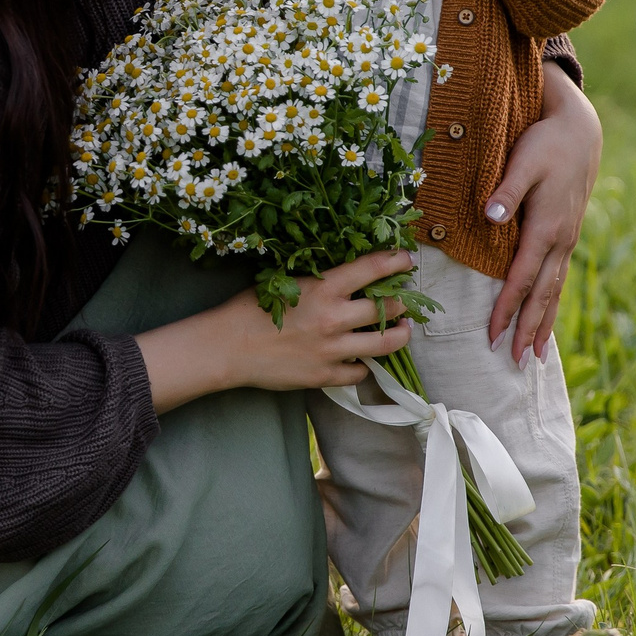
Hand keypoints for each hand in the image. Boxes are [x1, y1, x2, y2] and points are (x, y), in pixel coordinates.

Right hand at [136, 250, 415, 411]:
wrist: (228, 347)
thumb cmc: (249, 308)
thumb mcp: (286, 282)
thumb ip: (319, 282)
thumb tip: (346, 277)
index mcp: (324, 288)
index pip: (373, 269)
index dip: (396, 262)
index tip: (408, 260)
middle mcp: (335, 318)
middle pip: (388, 309)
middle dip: (403, 303)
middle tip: (407, 301)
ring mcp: (333, 350)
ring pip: (384, 344)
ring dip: (399, 335)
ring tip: (402, 331)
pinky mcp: (325, 376)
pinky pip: (359, 372)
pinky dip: (362, 364)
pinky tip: (361, 359)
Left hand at [483, 67, 601, 362]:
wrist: (579, 131)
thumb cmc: (546, 143)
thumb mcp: (524, 160)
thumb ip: (506, 190)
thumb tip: (490, 216)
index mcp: (547, 227)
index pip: (522, 277)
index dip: (507, 307)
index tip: (493, 333)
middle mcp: (560, 241)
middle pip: (542, 294)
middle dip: (528, 328)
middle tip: (516, 361)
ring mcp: (567, 241)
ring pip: (554, 291)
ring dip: (543, 324)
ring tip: (536, 356)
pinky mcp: (566, 237)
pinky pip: (558, 279)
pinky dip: (551, 304)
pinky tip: (545, 321)